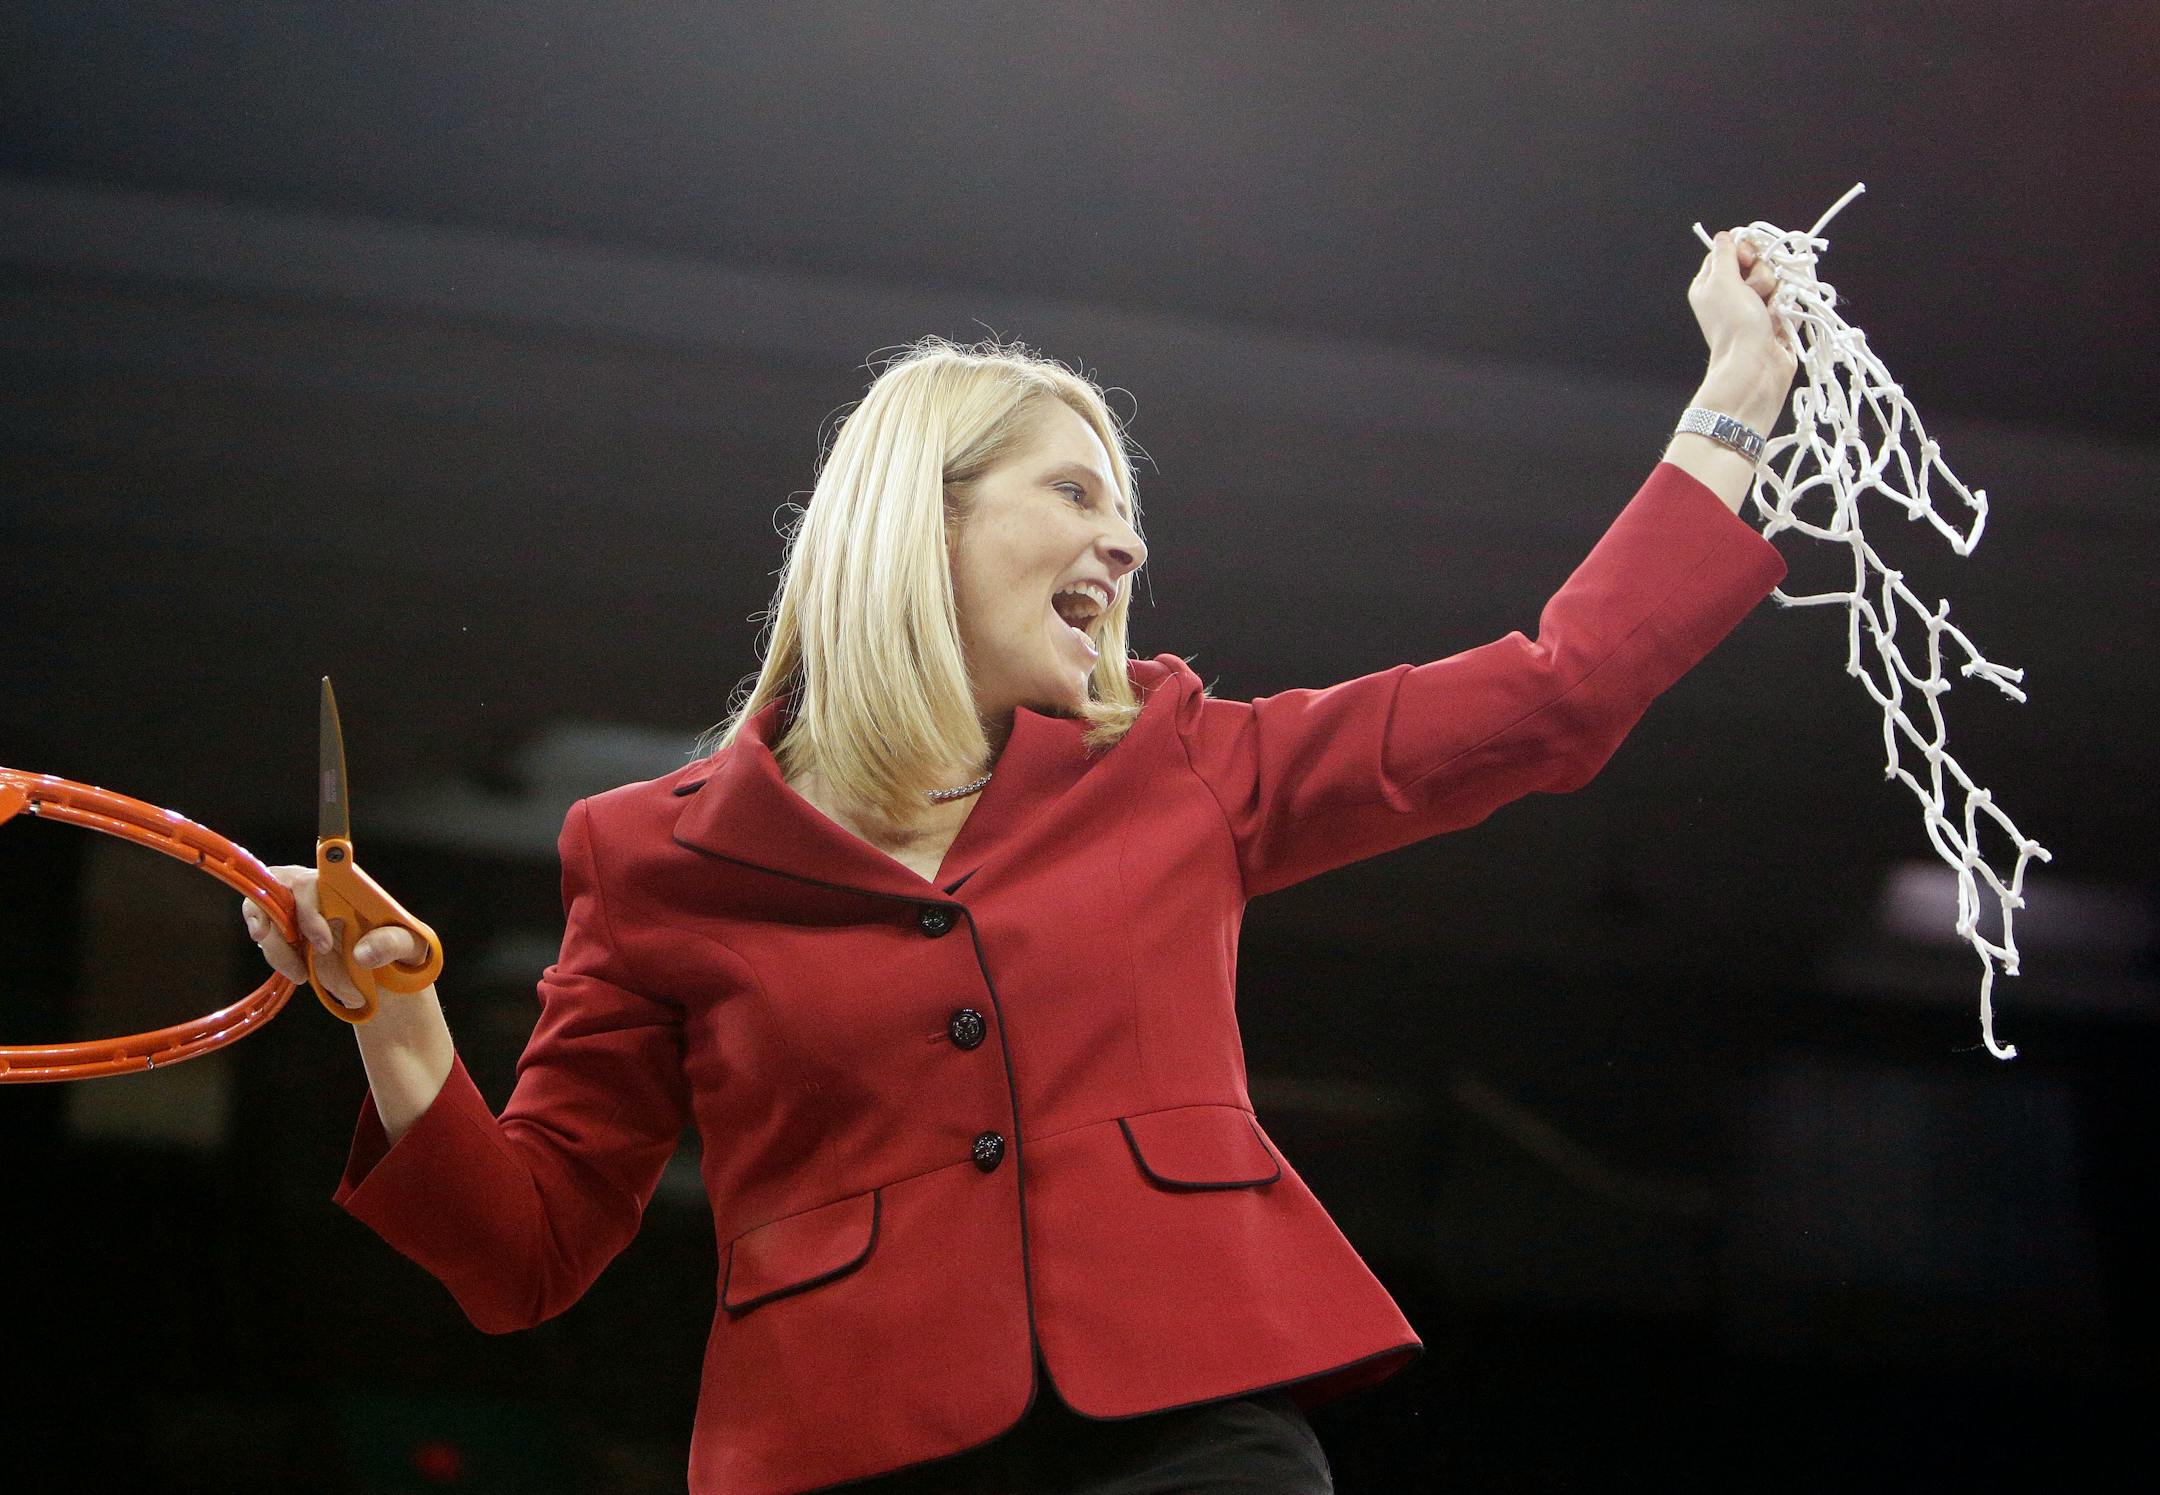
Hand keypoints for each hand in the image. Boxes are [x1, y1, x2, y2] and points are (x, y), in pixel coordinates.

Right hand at [240, 865, 430, 1010]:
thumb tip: (363, 953)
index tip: (321, 944)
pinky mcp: (287, 928)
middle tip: (298, 957)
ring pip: (264, 909)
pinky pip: (264, 931)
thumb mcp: (408, 944)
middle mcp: (317, 889)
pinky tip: (295, 970)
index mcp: (345, 885)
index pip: (315, 882)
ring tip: (299, 972)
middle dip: (275, 921)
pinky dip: (272, 951)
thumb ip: (391, 944)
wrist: (386, 966)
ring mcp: (298, 908)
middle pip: (278, 886)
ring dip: (273, 944)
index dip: (309, 909)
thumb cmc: (398, 944)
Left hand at [1688, 227, 1798, 407]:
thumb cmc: (1735, 324)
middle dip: (1761, 275)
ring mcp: (1753, 307)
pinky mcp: (1774, 319)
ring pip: (1776, 280)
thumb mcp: (1721, 281)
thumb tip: (1724, 236)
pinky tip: (1777, 322)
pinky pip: (1787, 299)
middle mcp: (1730, 294)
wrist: (1755, 366)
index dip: (1744, 251)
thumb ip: (1724, 254)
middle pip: (1757, 263)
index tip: (1746, 262)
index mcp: (1711, 284)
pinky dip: (1785, 308)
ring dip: (1775, 293)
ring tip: (1767, 313)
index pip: (1730, 250)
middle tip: (1754, 294)